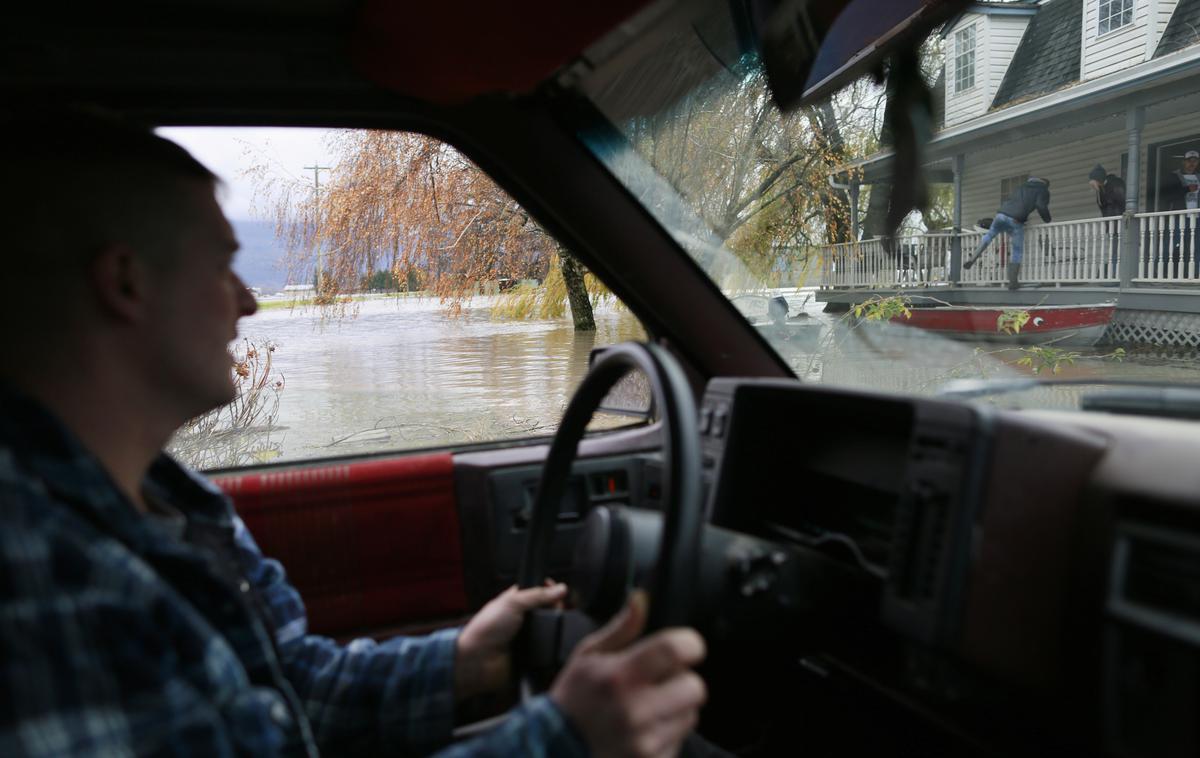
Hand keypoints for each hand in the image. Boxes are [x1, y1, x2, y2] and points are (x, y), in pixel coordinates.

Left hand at [455, 582, 566, 702]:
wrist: (480, 660)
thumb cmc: (486, 628)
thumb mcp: (513, 602)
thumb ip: (538, 595)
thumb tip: (561, 588)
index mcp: (514, 602)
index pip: (536, 592)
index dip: (548, 589)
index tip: (559, 588)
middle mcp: (521, 618)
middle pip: (546, 610)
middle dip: (556, 607)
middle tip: (561, 606)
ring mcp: (527, 636)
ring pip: (550, 628)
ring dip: (556, 626)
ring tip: (561, 623)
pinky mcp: (532, 653)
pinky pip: (548, 646)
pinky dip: (553, 643)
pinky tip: (557, 639)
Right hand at [550, 591, 707, 757]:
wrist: (555, 747)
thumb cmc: (574, 696)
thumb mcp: (589, 654)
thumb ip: (622, 628)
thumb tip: (641, 598)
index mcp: (619, 676)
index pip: (676, 650)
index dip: (688, 643)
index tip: (684, 646)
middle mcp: (635, 710)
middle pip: (694, 686)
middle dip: (682, 679)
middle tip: (661, 680)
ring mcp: (644, 740)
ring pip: (691, 714)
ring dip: (677, 706)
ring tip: (650, 705)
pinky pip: (679, 738)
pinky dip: (668, 731)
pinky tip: (644, 727)